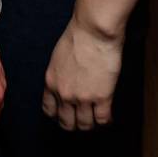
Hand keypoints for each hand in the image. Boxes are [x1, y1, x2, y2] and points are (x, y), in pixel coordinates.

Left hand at [42, 16, 123, 130]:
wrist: (94, 31)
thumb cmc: (78, 36)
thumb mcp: (58, 57)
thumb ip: (60, 75)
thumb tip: (66, 84)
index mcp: (51, 82)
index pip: (49, 110)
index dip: (58, 115)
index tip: (65, 114)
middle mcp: (64, 93)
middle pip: (66, 122)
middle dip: (74, 124)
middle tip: (81, 120)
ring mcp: (82, 97)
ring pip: (85, 125)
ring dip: (91, 124)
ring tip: (95, 118)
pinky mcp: (102, 97)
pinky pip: (102, 119)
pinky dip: (105, 121)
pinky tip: (108, 116)